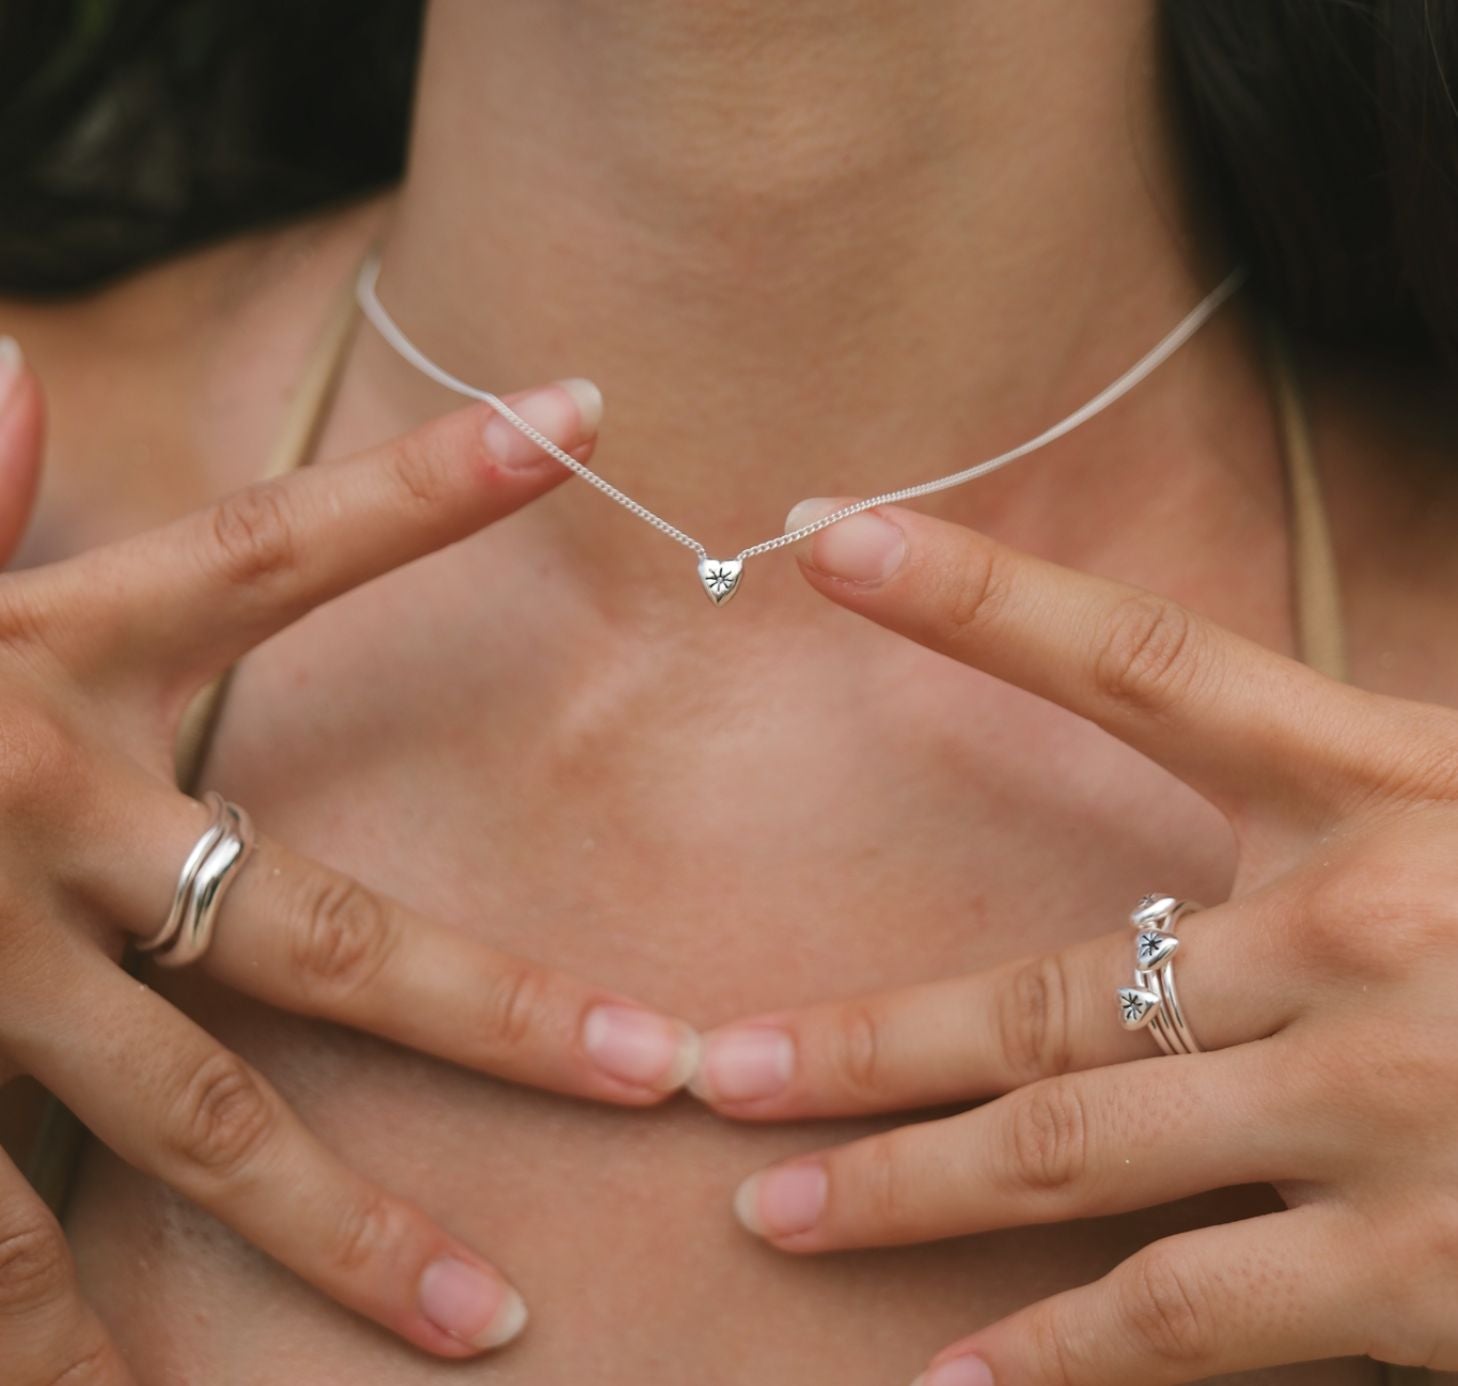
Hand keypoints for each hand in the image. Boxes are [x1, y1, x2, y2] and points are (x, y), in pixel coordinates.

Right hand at [0, 352, 698, 1380]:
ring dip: (348, 1230)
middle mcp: (39, 817)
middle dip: (494, 1007)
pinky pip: (14, 1245)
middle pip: (316, 928)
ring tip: (493, 1319)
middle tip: (653, 1068)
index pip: (277, 550)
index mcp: (53, 661)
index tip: (577, 420)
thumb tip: (20, 372)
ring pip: (200, 1123)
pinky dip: (84, 1346)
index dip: (431, 486)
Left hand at [691, 497, 1457, 1383]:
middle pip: (1049, 980)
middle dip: (868, 1033)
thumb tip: (1210, 840)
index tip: (828, 541)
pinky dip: (1059, 1356)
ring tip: (770, 1205)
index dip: (975, 597)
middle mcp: (1365, 931)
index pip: (1142, 656)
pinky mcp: (1425, 1274)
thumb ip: (1356, 802)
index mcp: (1388, 783)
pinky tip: (947, 1381)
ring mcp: (1386, 1109)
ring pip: (1076, 1146)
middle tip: (715, 1063)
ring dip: (908, 1183)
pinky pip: (1187, 1314)